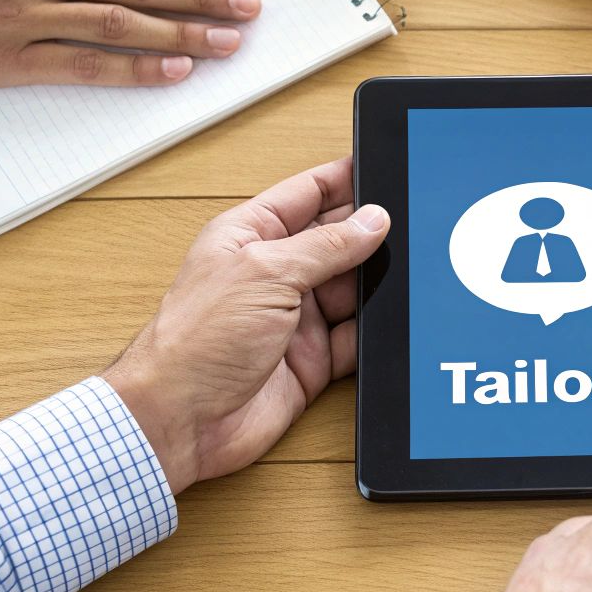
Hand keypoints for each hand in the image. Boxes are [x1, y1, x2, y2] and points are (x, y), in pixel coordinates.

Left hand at [102, 157, 387, 493]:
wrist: (181, 422)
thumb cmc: (194, 343)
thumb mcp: (266, 274)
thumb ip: (326, 246)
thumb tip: (372, 220)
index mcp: (250, 236)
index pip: (308, 194)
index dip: (346, 180)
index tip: (386, 169)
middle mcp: (273, 274)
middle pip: (337, 241)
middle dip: (371, 235)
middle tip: (410, 226)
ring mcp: (294, 317)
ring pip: (352, 289)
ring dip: (375, 284)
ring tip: (406, 273)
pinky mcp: (311, 360)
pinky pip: (356, 338)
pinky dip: (375, 331)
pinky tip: (390, 322)